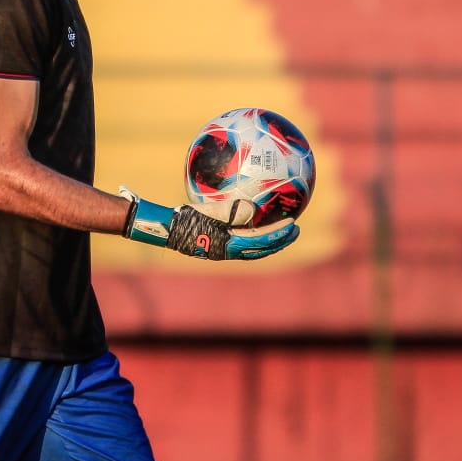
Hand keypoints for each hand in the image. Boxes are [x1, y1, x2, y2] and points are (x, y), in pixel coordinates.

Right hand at [119, 189, 298, 260]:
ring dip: (268, 241)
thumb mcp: (208, 211)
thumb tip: (253, 209)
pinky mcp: (217, 245)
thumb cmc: (185, 218)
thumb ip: (231, 211)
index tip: (293, 223)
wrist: (166, 229)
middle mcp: (229, 251)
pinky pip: (241, 242)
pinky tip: (253, 224)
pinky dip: (253, 237)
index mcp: (229, 244)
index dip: (278, 233)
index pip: (261, 240)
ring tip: (280, 231)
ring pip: (253, 249)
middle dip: (280, 241)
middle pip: (261, 249)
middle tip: (295, 230)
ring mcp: (223, 250)